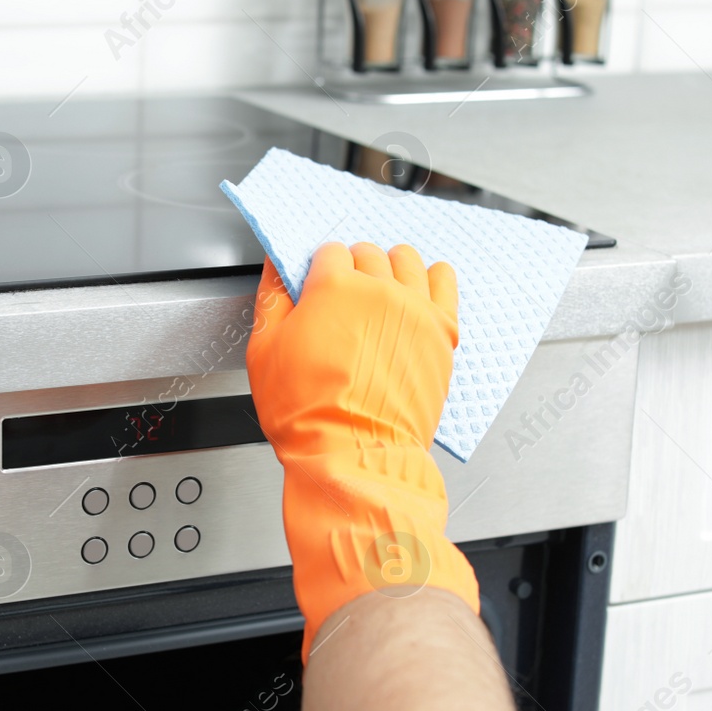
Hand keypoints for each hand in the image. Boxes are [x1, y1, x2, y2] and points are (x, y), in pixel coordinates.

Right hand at [246, 242, 478, 661]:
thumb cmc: (307, 415)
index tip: (316, 286)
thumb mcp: (264, 352)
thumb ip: (272, 300)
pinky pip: (446, 283)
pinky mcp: (441, 333)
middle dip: (353, 267)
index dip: (318, 268)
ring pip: (408, 261)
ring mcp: (415, 310)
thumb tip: (275, 270)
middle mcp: (379, 291)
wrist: (352, 458)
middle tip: (344, 296)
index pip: (329, 252)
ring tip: (382, 285)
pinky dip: (436, 277)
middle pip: (368, 254)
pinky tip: (426, 283)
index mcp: (333, 288)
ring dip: (392, 265)